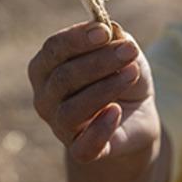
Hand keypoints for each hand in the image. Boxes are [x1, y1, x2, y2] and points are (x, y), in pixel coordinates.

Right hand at [28, 21, 159, 163]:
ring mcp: (59, 126)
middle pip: (64, 78)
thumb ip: (114, 39)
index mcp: (46, 66)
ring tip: (132, 73)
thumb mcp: (122, 50)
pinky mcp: (79, 150)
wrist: (136, 115)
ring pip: (71, 111)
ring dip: (105, 89)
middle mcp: (45, 97)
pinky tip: (116, 111)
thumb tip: (109, 32)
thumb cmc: (120, 75)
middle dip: (100, 61)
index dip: (78, 39)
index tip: (105, 31)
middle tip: (130, 51)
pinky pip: (83, 147)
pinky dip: (100, 129)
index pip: (53, 49)